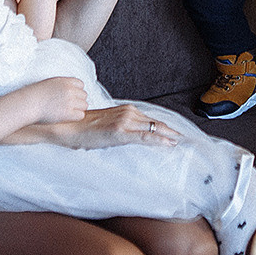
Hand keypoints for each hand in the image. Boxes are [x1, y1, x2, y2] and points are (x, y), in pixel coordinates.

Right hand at [17, 76, 87, 123]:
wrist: (27, 104)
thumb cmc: (35, 95)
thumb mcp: (50, 83)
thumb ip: (63, 85)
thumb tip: (73, 90)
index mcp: (65, 81)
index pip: (81, 85)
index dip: (76, 92)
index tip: (69, 97)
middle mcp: (69, 90)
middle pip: (84, 95)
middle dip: (77, 101)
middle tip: (67, 106)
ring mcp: (69, 101)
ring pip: (84, 105)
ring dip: (77, 109)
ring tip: (67, 112)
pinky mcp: (68, 113)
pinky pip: (81, 115)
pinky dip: (75, 117)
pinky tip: (66, 117)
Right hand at [46, 104, 181, 148]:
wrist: (68, 127)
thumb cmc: (84, 128)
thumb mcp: (107, 125)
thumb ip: (123, 128)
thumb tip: (133, 136)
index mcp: (126, 110)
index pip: (151, 119)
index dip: (166, 127)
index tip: (177, 134)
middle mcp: (128, 112)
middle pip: (156, 123)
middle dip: (172, 131)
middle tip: (187, 139)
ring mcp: (124, 121)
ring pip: (154, 128)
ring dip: (169, 136)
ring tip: (182, 142)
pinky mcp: (120, 132)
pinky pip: (143, 136)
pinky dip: (158, 140)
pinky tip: (168, 144)